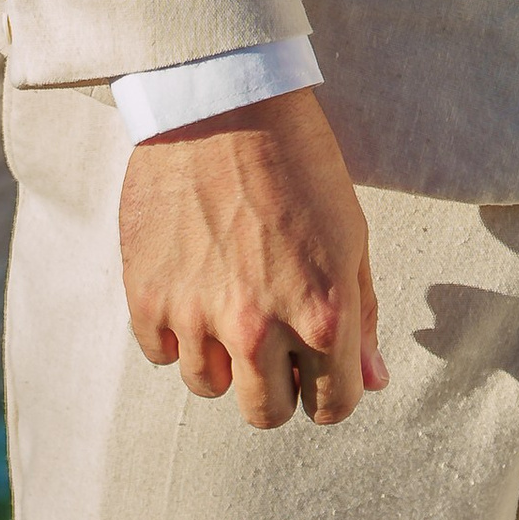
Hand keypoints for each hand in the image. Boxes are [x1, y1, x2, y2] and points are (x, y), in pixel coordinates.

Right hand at [119, 82, 385, 429]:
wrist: (222, 105)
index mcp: (322, 314)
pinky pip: (160, 352)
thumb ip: (361, 316)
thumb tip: (372, 381)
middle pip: (265, 413)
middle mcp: (259, 327)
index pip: (333, 404)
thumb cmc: (299, 163)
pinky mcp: (147, 298)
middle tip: (275, 349)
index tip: (322, 376)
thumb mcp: (350, 236)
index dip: (333, 394)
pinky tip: (192, 288)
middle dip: (277, 390)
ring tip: (230, 304)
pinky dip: (176, 332)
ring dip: (223, 360)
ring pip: (208, 386)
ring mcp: (197, 316)